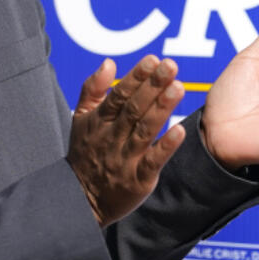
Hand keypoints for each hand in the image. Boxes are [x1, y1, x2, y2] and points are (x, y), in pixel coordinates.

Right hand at [66, 55, 186, 226]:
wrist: (78, 200)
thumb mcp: (81, 118)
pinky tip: (180, 131)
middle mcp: (112, 137)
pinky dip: (165, 146)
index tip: (153, 59)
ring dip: (162, 109)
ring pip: (145, 130)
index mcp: (99, 121)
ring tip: (179, 88)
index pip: (119, 94)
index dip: (136, 76)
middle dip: (153, 86)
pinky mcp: (138, 179)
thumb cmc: (85, 153)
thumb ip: (93, 89)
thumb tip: (109, 62)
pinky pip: (153, 161)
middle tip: (171, 66)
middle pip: (134, 108)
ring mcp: (125, 159)